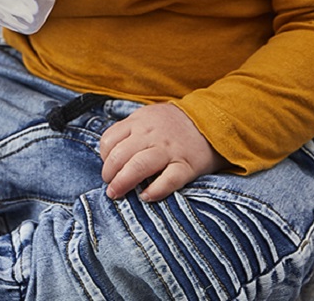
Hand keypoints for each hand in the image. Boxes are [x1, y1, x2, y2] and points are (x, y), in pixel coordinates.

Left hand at [99, 102, 226, 201]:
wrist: (210, 121)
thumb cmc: (173, 124)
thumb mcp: (148, 117)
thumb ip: (130, 131)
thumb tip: (110, 155)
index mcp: (139, 121)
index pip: (110, 139)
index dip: (104, 157)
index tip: (108, 167)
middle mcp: (151, 135)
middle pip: (121, 155)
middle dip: (109, 174)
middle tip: (110, 187)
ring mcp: (169, 150)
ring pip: (139, 166)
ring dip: (123, 182)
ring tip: (117, 194)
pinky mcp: (186, 165)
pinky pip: (168, 180)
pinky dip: (155, 190)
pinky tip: (146, 197)